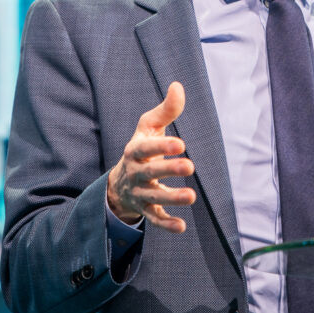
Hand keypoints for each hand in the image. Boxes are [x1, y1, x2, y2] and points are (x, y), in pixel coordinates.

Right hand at [106, 81, 195, 232]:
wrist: (121, 180)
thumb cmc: (142, 147)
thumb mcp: (149, 126)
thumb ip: (166, 109)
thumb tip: (178, 86)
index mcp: (135, 150)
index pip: (146, 148)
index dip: (162, 147)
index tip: (181, 143)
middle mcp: (135, 172)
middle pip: (150, 173)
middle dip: (168, 170)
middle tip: (189, 166)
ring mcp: (139, 192)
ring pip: (153, 197)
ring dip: (172, 198)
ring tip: (192, 197)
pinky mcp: (146, 208)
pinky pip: (154, 218)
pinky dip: (166, 224)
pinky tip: (182, 227)